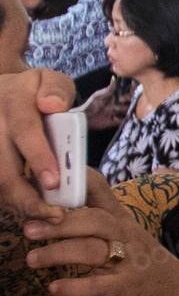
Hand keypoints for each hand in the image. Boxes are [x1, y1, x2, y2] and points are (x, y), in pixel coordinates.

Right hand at [0, 68, 75, 219]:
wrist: (0, 93)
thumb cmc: (33, 92)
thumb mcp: (50, 80)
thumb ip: (56, 90)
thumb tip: (52, 106)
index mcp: (12, 98)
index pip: (24, 130)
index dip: (39, 158)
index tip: (54, 183)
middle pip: (2, 167)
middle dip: (25, 195)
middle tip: (53, 215)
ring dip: (15, 202)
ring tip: (41, 213)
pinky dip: (4, 198)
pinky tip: (22, 205)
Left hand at [23, 169, 178, 295]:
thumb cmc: (147, 263)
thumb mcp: (129, 235)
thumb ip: (99, 223)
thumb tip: (58, 212)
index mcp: (122, 219)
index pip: (100, 190)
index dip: (75, 182)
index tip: (48, 182)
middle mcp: (126, 235)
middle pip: (91, 220)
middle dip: (58, 224)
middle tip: (29, 230)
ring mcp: (128, 262)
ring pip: (90, 251)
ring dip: (58, 254)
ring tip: (33, 260)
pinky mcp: (126, 288)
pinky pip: (97, 286)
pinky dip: (74, 287)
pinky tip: (55, 288)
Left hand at [82, 80, 128, 130]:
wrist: (84, 118)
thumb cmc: (89, 105)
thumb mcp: (98, 96)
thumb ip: (107, 89)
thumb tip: (114, 78)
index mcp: (113, 97)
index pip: (126, 92)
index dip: (130, 90)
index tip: (132, 88)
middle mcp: (117, 105)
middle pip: (129, 101)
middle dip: (127, 100)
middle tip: (120, 100)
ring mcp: (117, 113)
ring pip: (127, 110)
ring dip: (122, 109)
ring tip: (114, 109)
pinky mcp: (115, 121)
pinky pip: (123, 120)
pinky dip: (120, 119)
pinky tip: (114, 117)